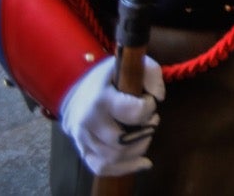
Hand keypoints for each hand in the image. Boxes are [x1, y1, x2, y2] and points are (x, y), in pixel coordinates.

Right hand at [59, 55, 164, 177]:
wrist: (74, 88)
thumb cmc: (109, 77)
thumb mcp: (130, 65)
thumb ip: (151, 74)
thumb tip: (159, 97)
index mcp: (101, 98)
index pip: (135, 113)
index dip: (149, 107)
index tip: (149, 101)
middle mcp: (88, 121)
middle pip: (124, 142)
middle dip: (146, 133)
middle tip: (150, 121)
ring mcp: (82, 138)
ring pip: (114, 158)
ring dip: (138, 150)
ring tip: (143, 135)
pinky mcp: (81, 150)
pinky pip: (101, 167)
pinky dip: (124, 168)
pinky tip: (141, 161)